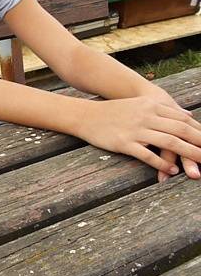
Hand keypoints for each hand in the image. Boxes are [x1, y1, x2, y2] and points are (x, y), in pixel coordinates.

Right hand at [78, 96, 200, 177]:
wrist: (86, 115)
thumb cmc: (115, 111)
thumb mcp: (140, 104)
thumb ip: (164, 109)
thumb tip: (188, 114)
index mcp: (152, 106)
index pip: (183, 119)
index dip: (200, 131)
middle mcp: (146, 116)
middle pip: (180, 131)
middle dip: (200, 143)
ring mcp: (135, 130)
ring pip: (169, 143)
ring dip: (188, 156)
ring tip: (199, 168)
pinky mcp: (124, 142)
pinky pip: (147, 154)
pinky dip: (161, 164)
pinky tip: (172, 170)